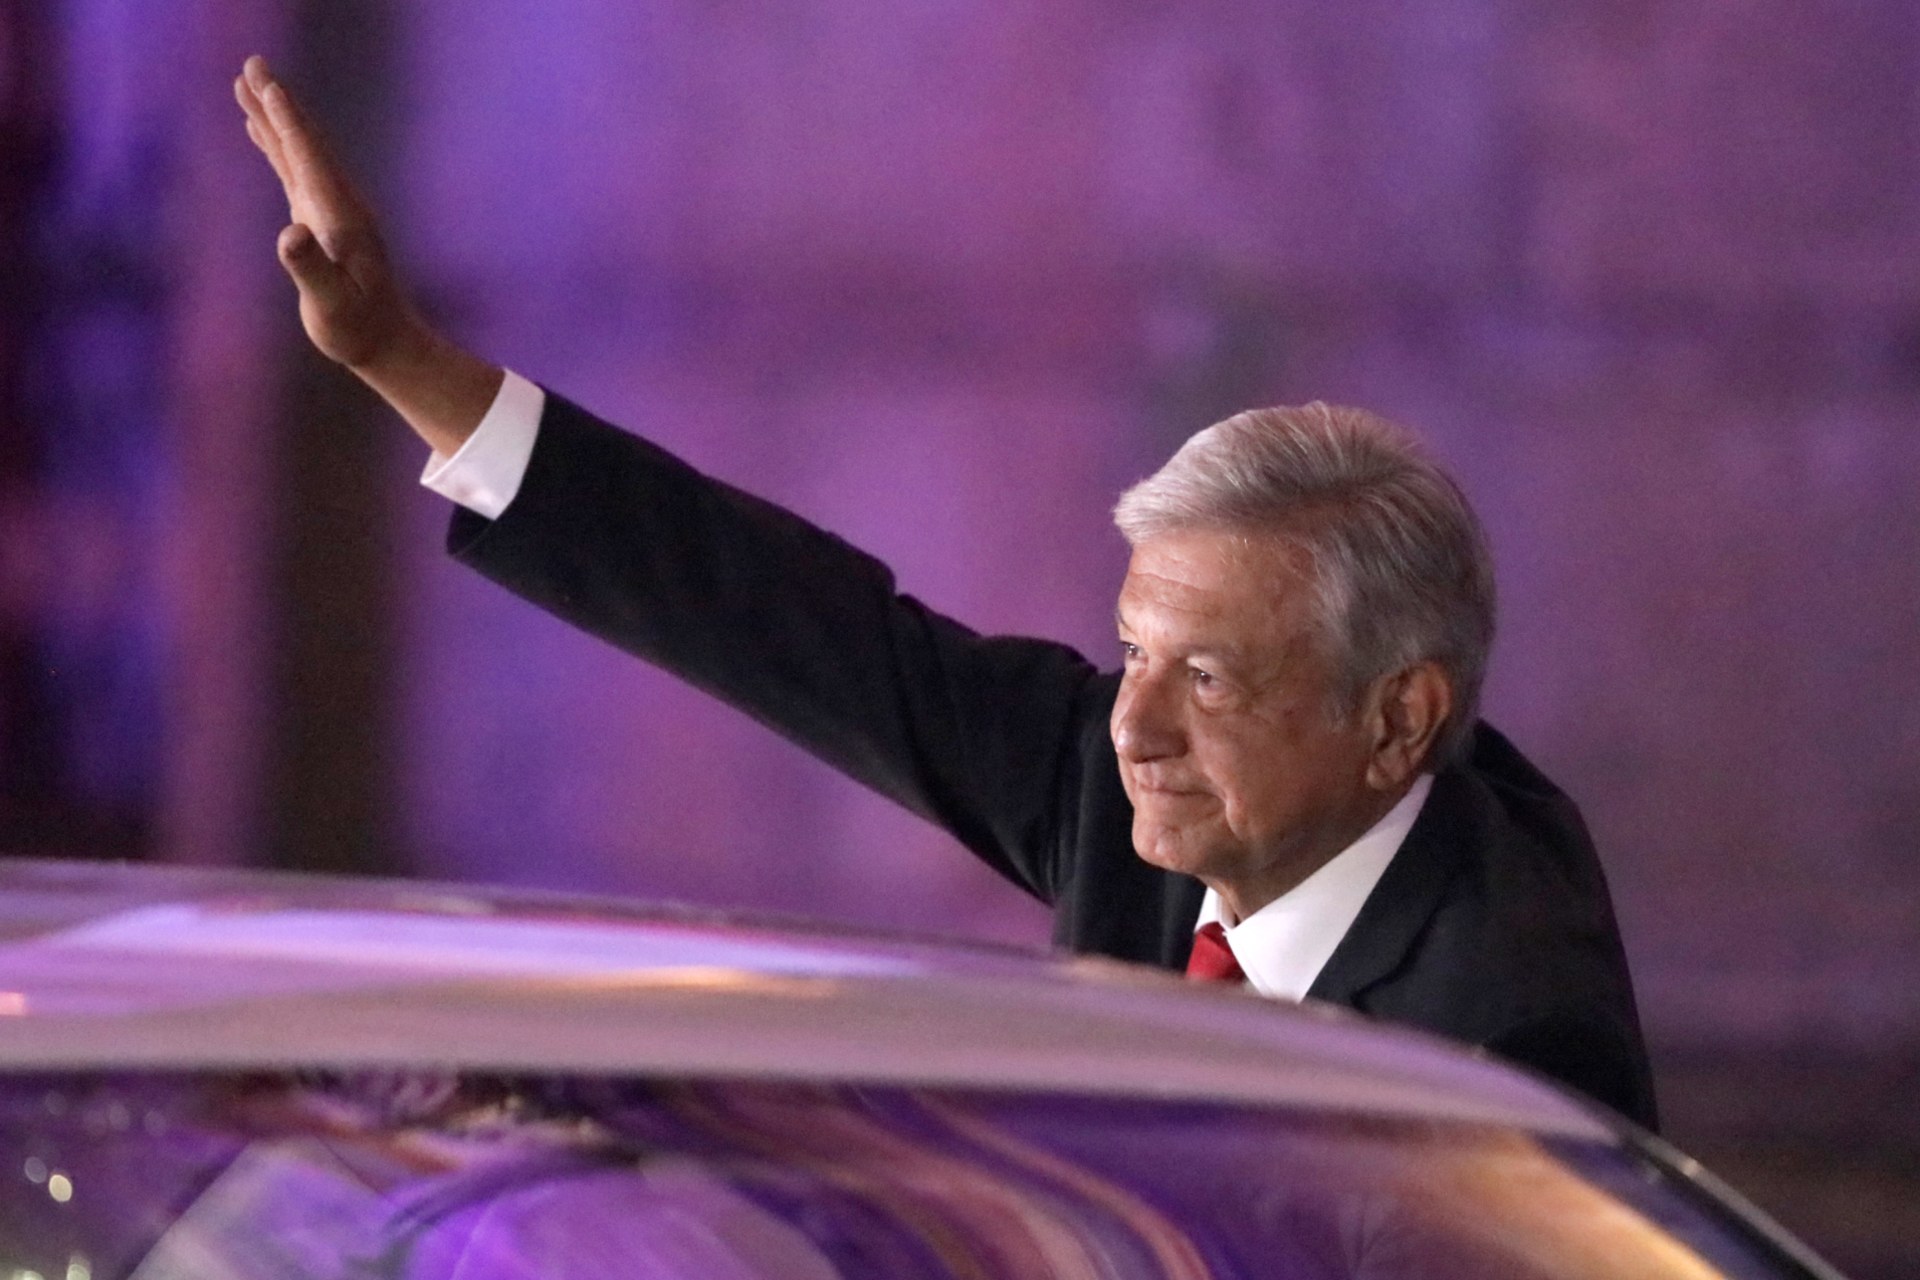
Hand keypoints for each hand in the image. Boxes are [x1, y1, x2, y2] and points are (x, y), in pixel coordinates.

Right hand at [235, 55, 500, 454]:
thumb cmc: (356, 329)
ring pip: (298, 152)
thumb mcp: (329, 302)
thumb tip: (289, 234)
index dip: (287, 122)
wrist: (386, 343)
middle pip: (303, 143)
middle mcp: (337, 204)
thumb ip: (309, 267)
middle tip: (252, 64)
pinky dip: (278, 147)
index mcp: (338, 215)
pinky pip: (295, 171)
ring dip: (274, 118)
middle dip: (277, 104)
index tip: (269, 84)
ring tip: (248, 85)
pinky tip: (263, 133)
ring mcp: (330, 210)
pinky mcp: (322, 221)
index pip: (308, 158)